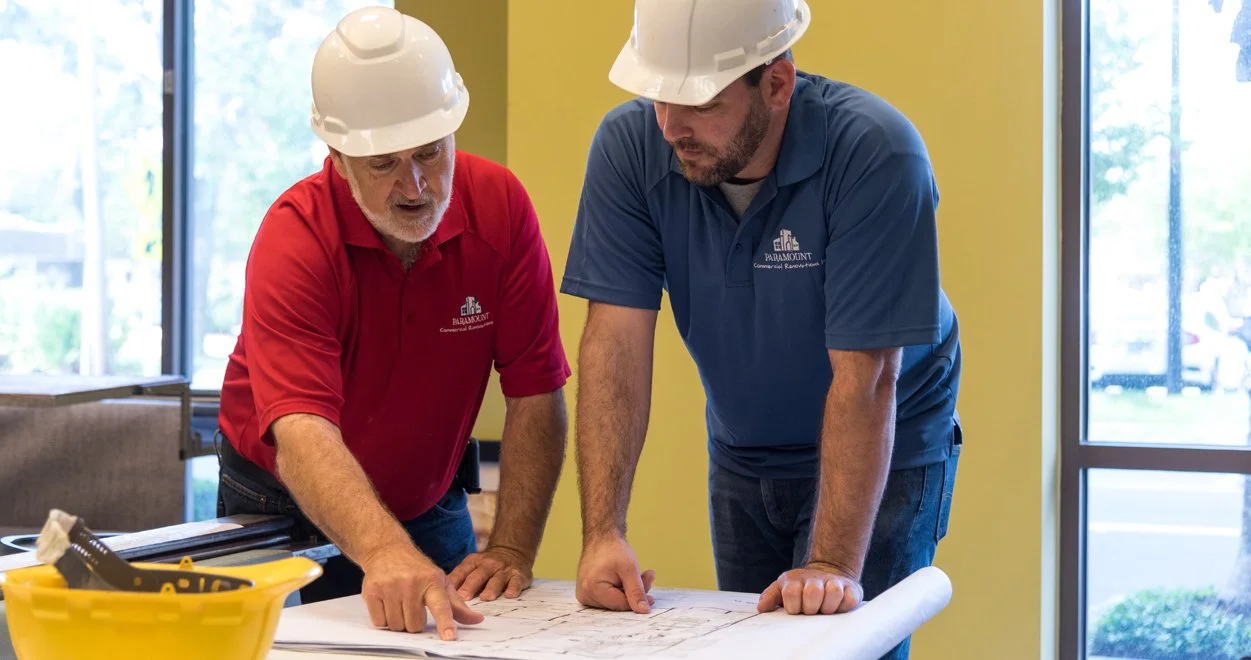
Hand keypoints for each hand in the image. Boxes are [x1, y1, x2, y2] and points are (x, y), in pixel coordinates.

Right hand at [359, 543, 484, 638]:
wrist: (388, 549)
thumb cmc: (417, 569)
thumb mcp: (440, 582)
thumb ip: (457, 605)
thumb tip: (477, 620)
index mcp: (432, 581)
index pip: (441, 606)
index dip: (445, 623)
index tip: (449, 636)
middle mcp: (411, 583)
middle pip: (414, 625)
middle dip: (415, 622)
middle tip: (413, 606)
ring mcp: (390, 586)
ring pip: (397, 626)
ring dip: (399, 621)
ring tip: (400, 603)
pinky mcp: (371, 591)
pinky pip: (379, 622)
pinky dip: (384, 619)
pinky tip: (387, 602)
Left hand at [448, 546, 533, 601]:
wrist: (513, 550)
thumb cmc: (487, 565)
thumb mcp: (472, 565)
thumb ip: (459, 578)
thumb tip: (438, 594)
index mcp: (473, 562)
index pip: (462, 572)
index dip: (454, 582)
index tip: (446, 592)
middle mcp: (488, 565)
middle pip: (478, 576)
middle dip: (470, 586)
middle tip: (463, 598)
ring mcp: (503, 570)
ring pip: (497, 580)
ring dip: (491, 588)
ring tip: (486, 597)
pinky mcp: (518, 575)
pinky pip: (516, 582)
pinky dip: (513, 588)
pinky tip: (510, 595)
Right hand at [575, 535, 655, 613]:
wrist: (601, 537)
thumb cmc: (613, 549)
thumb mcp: (629, 570)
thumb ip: (636, 592)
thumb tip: (644, 611)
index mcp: (593, 590)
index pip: (621, 605)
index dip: (638, 600)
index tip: (652, 596)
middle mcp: (585, 596)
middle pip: (618, 604)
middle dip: (634, 593)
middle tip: (648, 577)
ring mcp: (585, 595)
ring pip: (614, 602)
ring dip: (628, 591)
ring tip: (638, 574)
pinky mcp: (588, 593)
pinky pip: (609, 598)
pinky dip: (620, 590)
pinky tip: (625, 579)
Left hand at [757, 562, 863, 614]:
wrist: (826, 572)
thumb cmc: (802, 587)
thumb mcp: (783, 588)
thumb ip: (771, 597)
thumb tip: (762, 608)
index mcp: (795, 580)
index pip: (791, 593)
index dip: (793, 606)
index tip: (796, 610)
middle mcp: (815, 579)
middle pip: (813, 592)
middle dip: (811, 607)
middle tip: (811, 611)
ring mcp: (834, 582)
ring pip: (833, 592)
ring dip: (828, 607)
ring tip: (824, 610)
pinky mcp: (851, 588)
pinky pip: (850, 598)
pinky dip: (844, 606)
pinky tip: (838, 607)